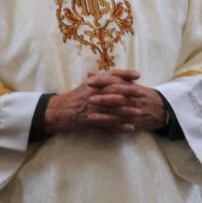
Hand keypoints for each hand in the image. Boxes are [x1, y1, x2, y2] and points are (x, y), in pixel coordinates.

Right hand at [44, 69, 166, 135]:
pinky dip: (119, 127)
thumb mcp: (87, 85)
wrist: (59, 111)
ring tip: (139, 112)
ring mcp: (92, 108)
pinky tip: (130, 128)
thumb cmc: (75, 97)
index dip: (124, 74)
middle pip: (113, 91)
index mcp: (93, 84)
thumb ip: (100, 79)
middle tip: (142, 93)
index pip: (110, 75)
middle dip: (129, 92)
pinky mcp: (91, 121)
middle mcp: (93, 94)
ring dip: (126, 111)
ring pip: (112, 109)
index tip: (137, 75)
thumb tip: (114, 74)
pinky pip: (107, 125)